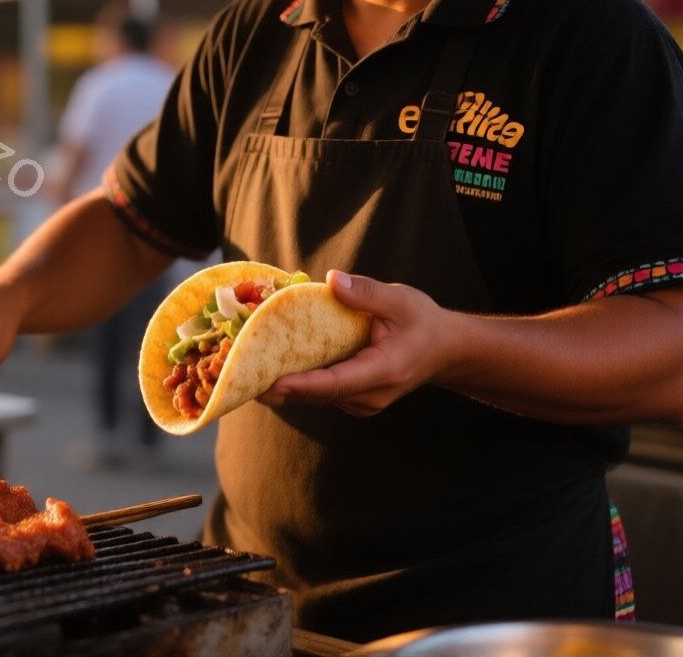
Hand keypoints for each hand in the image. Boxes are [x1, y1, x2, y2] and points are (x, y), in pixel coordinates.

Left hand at [256, 270, 464, 416]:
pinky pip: (319, 393)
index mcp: (383, 371)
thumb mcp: (401, 300)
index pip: (335, 383)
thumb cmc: (423, 323)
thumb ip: (367, 293)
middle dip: (277, 385)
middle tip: (237, 373)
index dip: (301, 385)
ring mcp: (360, 402)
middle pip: (316, 395)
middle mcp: (369, 395)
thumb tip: (331, 280)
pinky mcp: (352, 399)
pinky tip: (267, 364)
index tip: (270, 383)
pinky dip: (295, 381)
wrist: (445, 351)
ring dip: (281, 384)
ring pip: (314, 397)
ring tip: (242, 368)